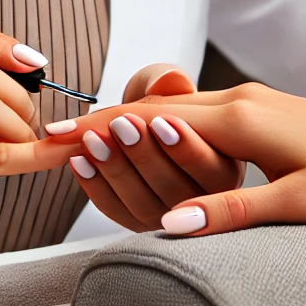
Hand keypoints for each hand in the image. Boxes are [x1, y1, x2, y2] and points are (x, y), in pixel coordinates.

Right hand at [45, 83, 305, 236]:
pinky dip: (162, 119)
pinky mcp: (259, 107)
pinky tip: (150, 131)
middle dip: (104, 120)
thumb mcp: (297, 202)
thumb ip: (229, 210)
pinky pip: (196, 110)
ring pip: (175, 106)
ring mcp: (248, 99)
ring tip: (90, 132)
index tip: (60, 134)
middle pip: (155, 107)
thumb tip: (169, 224)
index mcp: (240, 121)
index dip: (103, 128)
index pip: (154, 122)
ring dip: (130, 117)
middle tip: (58, 134)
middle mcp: (237, 101)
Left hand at [47, 65, 242, 232]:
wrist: (137, 126)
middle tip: (120, 125)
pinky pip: (119, 214)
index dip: (186, 148)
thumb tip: (170, 80)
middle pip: (178, 190)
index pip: (212, 167)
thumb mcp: (166, 85)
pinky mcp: (142, 224)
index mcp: (224, 164)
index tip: (159, 121)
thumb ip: (167, 81)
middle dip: (144, 155)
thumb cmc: (159, 106)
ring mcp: (171, 219)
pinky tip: (80, 161)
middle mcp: (205, 201)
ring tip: (93, 139)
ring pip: (147, 207)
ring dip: (116, 170)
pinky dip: (96, 188)